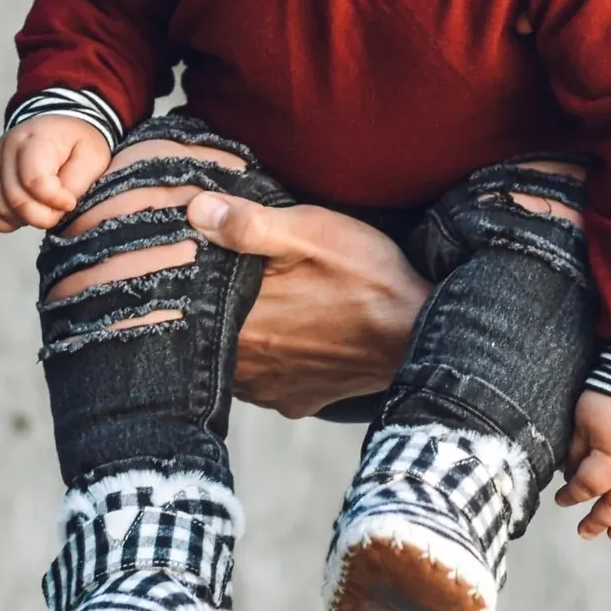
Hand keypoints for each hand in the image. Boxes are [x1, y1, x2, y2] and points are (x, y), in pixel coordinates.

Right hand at [0, 115, 110, 231]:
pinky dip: (6, 220)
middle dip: (43, 216)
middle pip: (16, 198)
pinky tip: (25, 213)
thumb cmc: (77, 144)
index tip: (70, 202)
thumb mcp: (92, 156)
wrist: (57, 130)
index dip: (54, 200)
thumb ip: (76, 183)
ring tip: (45, 209)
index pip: (34, 179)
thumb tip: (58, 207)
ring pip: (0, 207)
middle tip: (59, 211)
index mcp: (36, 138)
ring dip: (25, 219)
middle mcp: (7, 149)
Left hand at [185, 193, 429, 416]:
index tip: (190, 262)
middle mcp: (247, 366)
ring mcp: (271, 389)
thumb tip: (196, 211)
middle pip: (208, 333)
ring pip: (233, 359)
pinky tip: (281, 333)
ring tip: (252, 304)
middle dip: (211, 307)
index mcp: (241, 324)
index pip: (189, 307)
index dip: (186, 282)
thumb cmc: (368, 279)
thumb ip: (249, 224)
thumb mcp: (310, 232)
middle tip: (223, 278)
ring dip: (236, 334)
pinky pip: (263, 379)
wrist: (424, 334)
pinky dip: (265, 358)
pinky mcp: (297, 400)